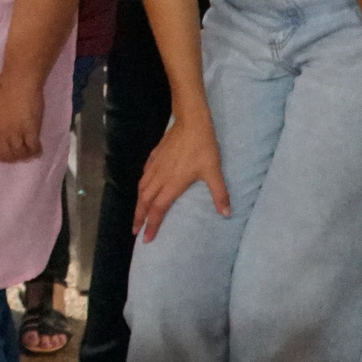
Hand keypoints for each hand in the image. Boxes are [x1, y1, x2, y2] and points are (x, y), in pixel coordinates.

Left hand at [0, 71, 45, 163]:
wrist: (20, 80)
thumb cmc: (7, 88)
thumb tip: (3, 131)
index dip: (3, 156)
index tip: (10, 154)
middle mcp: (2, 132)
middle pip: (7, 155)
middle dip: (15, 158)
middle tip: (23, 154)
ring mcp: (16, 132)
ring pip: (20, 154)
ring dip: (26, 155)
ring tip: (31, 151)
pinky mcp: (30, 130)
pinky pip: (33, 148)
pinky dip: (37, 151)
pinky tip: (39, 148)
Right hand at [135, 114, 229, 240]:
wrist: (191, 122)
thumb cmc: (203, 147)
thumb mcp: (214, 171)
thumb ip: (220, 194)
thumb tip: (227, 214)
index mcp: (172, 185)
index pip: (158, 210)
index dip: (152, 225)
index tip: (146, 239)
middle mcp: (160, 178)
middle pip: (145, 201)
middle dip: (139, 217)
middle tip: (134, 230)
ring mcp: (155, 166)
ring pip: (142, 188)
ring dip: (138, 203)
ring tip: (137, 213)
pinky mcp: (154, 156)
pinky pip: (144, 174)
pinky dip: (142, 185)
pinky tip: (143, 186)